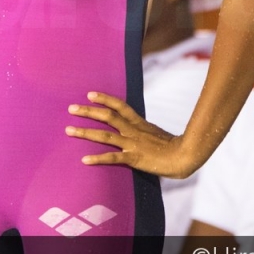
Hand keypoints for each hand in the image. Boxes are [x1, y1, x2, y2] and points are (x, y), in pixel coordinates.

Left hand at [65, 92, 197, 178]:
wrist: (184, 157)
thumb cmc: (171, 146)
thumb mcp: (155, 132)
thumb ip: (142, 129)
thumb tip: (132, 126)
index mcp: (139, 123)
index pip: (119, 105)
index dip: (104, 98)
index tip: (89, 94)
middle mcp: (133, 130)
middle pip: (107, 116)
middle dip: (88, 111)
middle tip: (71, 108)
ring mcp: (132, 144)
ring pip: (104, 135)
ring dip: (85, 132)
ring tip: (69, 130)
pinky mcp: (133, 159)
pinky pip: (112, 158)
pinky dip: (97, 158)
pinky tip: (84, 159)